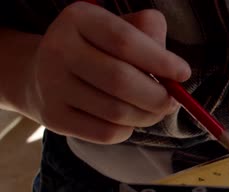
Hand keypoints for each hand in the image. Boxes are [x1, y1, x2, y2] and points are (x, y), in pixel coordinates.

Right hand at [25, 2, 190, 143]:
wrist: (43, 73)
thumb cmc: (99, 49)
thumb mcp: (122, 27)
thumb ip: (150, 34)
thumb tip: (174, 69)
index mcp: (79, 19)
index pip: (125, 41)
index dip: (160, 61)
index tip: (184, 73)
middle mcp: (59, 49)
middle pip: (120, 80)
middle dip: (158, 96)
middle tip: (172, 101)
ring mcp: (51, 86)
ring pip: (116, 112)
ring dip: (147, 116)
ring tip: (155, 110)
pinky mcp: (54, 118)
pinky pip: (106, 133)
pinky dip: (128, 130)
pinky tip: (130, 120)